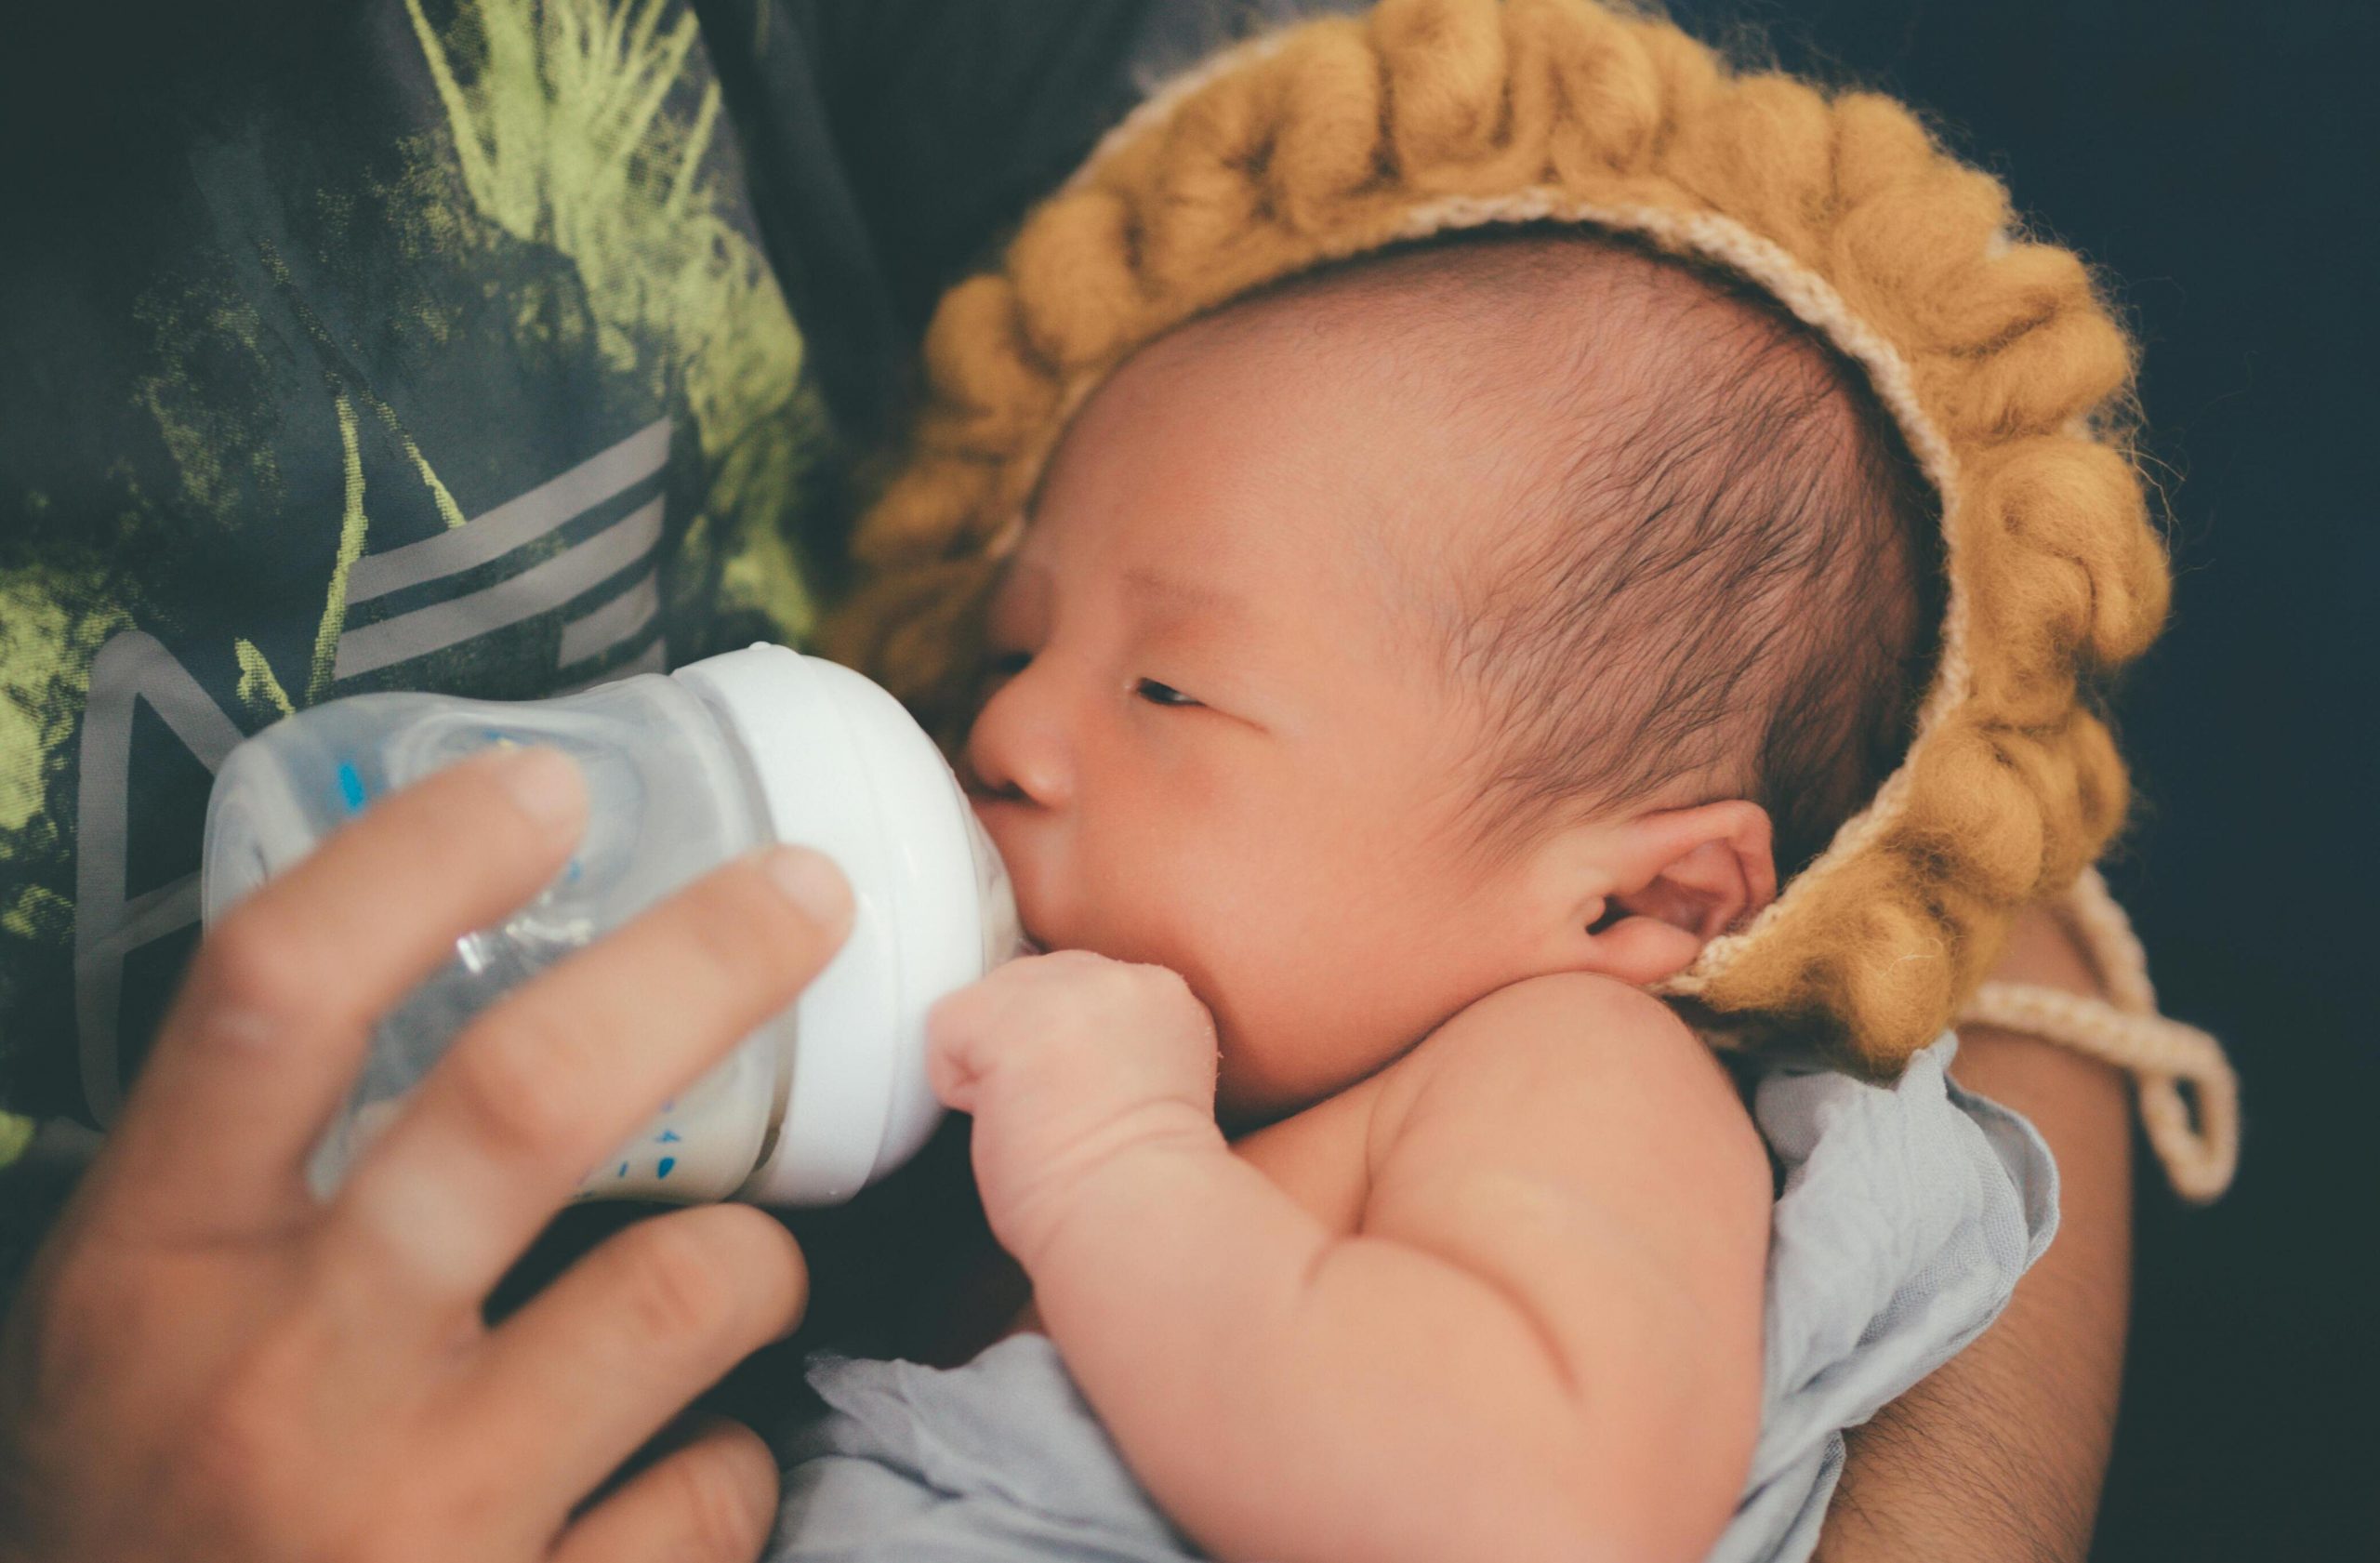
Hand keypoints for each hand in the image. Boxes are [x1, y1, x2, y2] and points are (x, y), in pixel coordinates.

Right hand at [0, 747, 853, 1562]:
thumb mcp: (145, 1323)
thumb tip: (446, 958)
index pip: (277, 990)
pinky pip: (723, 1486)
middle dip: (706, 960)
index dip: (426, 854)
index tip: (552, 780)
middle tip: (810, 892)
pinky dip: (733, 1455)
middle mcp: (281, 1378)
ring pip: (691, 1288)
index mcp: (159, 1267)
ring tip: (739, 1271)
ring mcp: (411, 1516)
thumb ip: (261, 1170)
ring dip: (756, 1256)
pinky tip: (684, 1463)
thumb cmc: (166, 1507)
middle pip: (529, 1094)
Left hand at [927, 951, 1224, 1264]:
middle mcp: (1117, 977)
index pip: (1083, 991)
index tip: (1085, 1102)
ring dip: (993, 1060)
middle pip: (1031, 983)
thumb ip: (1112, 1042)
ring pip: (988, 1001)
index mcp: (1164, 997)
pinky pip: (945, 1030)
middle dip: (1027, 1044)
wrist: (1133, 1216)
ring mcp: (1058, 985)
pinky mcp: (1001, 1013)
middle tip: (1058, 1115)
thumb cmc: (1136, 1188)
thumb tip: (1051, 1046)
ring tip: (1037, 1117)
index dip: (1066, 1051)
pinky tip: (1004, 1119)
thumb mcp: (1151, 1082)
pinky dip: (957, 1084)